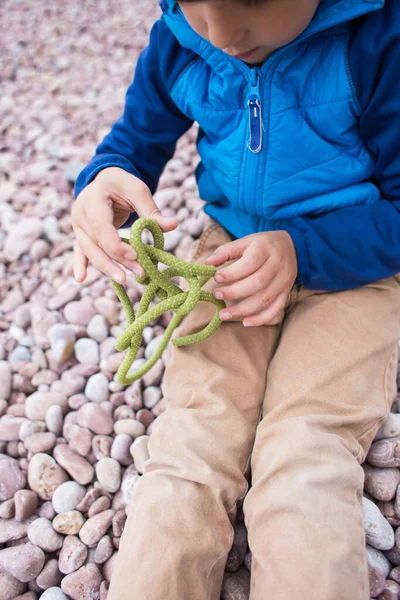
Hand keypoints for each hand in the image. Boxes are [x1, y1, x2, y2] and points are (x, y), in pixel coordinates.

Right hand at [71, 167, 177, 283]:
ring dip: (107, 267)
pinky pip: (80, 252)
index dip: (116, 244)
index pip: (102, 227)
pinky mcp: (81, 235)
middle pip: (97, 243)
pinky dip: (80, 265)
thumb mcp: (137, 190)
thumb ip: (151, 210)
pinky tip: (80, 278)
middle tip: (139, 273)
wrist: (104, 181)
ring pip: (90, 251)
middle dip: (117, 260)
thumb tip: (173, 225)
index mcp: (92, 199)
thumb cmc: (122, 185)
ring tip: (123, 280)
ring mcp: (78, 226)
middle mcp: (80, 214)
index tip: (136, 255)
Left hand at [204, 230, 297, 326]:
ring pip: (265, 299)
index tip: (216, 278)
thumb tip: (206, 265)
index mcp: (265, 248)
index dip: (233, 272)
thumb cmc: (261, 245)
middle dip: (234, 292)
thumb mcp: (244, 242)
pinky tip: (245, 323)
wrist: (291, 248)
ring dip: (243, 310)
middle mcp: (277, 265)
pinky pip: (275, 309)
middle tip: (216, 295)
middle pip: (257, 283)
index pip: (251, 262)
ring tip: (223, 314)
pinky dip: (261, 319)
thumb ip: (225, 252)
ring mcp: (283, 281)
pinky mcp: (286, 293)